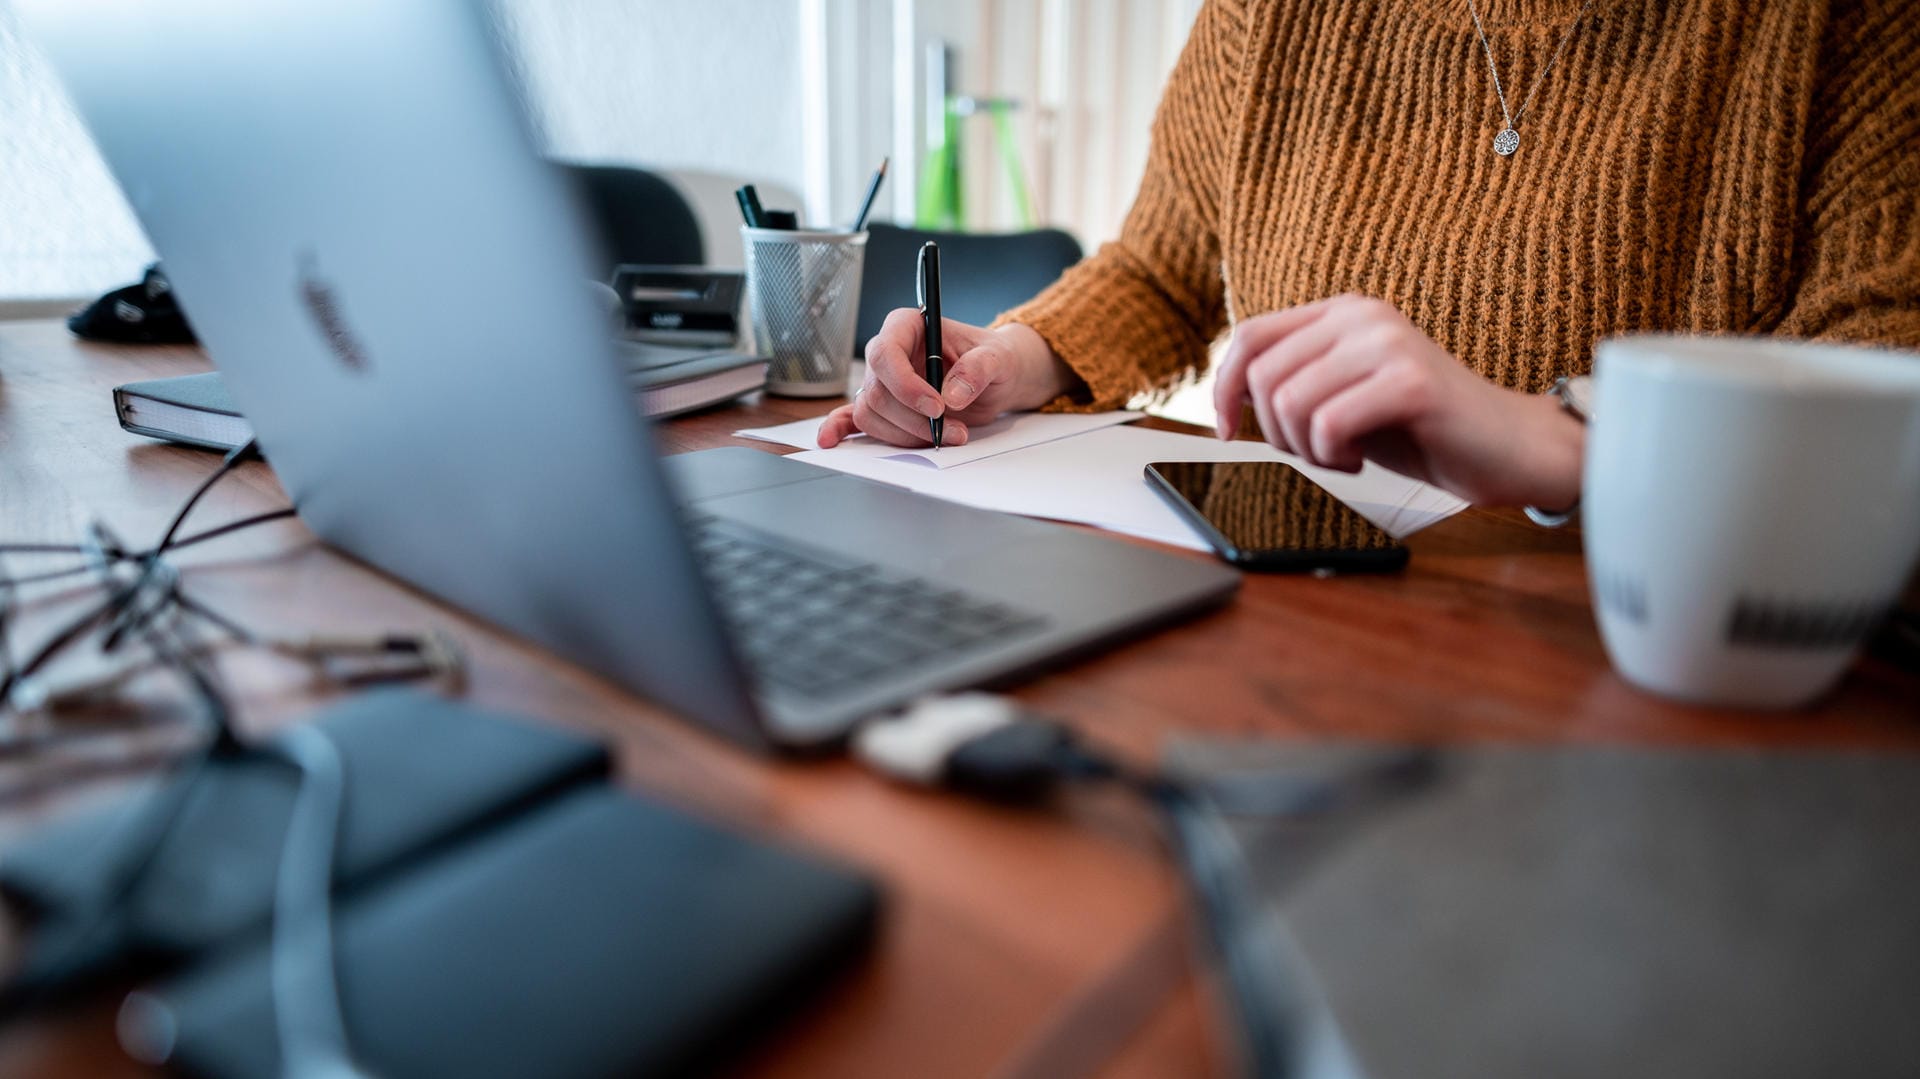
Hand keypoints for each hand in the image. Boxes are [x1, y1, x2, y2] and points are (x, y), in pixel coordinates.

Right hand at [818, 312, 1072, 447]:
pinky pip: (854, 418)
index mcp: (908, 326)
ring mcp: (883, 381)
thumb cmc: (994, 359)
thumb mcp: (999, 358)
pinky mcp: (886, 407)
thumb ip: (979, 369)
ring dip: (906, 435)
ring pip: (872, 413)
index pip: (886, 353)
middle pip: (878, 391)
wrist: (996, 378)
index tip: (936, 407)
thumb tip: (951, 393)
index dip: (905, 385)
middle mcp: (889, 353)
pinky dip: (841, 430)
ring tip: (946, 437)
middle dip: (913, 419)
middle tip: (953, 431)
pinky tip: (830, 441)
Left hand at [1213, 294, 1582, 507]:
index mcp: (1341, 313)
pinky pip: (1329, 425)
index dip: (1223, 389)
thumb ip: (1295, 382)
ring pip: (1291, 404)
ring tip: (1346, 455)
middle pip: (1264, 378)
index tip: (1228, 432)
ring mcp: (1388, 343)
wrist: (1509, 447)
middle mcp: (1362, 315)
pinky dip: (1334, 457)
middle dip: (1276, 433)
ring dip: (1307, 449)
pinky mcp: (1410, 382)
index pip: (1249, 338)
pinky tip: (1363, 460)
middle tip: (1319, 452)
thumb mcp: (1344, 396)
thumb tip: (1226, 396)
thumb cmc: (1422, 428)